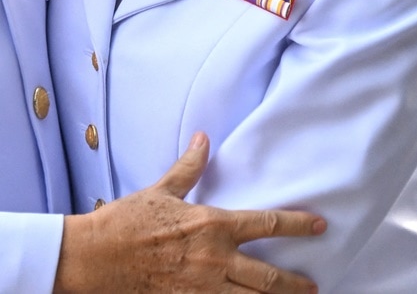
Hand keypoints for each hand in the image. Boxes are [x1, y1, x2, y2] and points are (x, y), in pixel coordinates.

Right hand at [53, 132, 324, 293]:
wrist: (97, 257)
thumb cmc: (126, 222)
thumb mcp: (161, 191)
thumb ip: (188, 168)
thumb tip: (203, 139)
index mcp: (212, 225)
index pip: (267, 223)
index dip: (297, 224)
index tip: (319, 225)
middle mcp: (215, 259)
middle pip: (270, 277)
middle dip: (296, 283)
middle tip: (314, 286)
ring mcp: (204, 287)